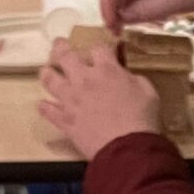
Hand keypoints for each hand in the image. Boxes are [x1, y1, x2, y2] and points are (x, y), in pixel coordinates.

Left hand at [37, 40, 161, 156]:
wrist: (127, 148)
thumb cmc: (142, 119)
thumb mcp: (149, 92)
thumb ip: (134, 79)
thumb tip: (126, 77)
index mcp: (106, 70)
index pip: (98, 48)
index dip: (100, 47)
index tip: (102, 50)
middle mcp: (84, 80)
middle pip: (65, 56)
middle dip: (61, 48)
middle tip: (59, 44)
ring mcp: (70, 100)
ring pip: (50, 80)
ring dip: (47, 74)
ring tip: (46, 71)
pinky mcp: (64, 120)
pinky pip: (48, 110)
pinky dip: (45, 107)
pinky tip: (44, 104)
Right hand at [101, 0, 193, 28]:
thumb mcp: (174, 1)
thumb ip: (146, 10)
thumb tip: (122, 18)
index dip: (107, 4)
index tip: (110, 25)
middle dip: (110, 7)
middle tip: (114, 30)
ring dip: (119, 9)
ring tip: (121, 30)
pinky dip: (131, 7)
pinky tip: (133, 21)